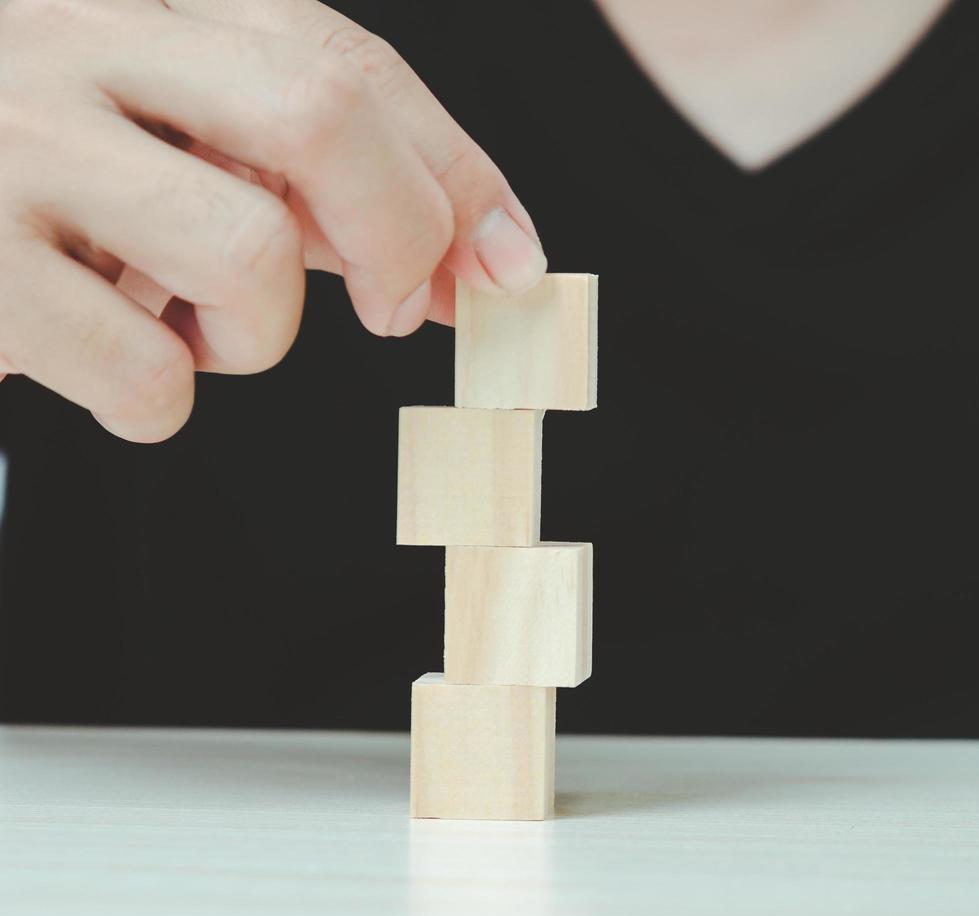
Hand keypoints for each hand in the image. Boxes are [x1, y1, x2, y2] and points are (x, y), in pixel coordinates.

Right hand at [0, 0, 546, 440]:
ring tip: (200, 327)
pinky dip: (165, 400)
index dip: (456, 171)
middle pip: (316, 111)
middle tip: (395, 309)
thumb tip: (476, 259)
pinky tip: (116, 365)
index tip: (512, 264)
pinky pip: (146, 373)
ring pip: (248, 252)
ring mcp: (7, 145)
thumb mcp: (165, 133)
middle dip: (401, 230)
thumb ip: (302, 169)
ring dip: (263, 332)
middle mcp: (70, 38)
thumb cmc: (32, 170)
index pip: (347, 60)